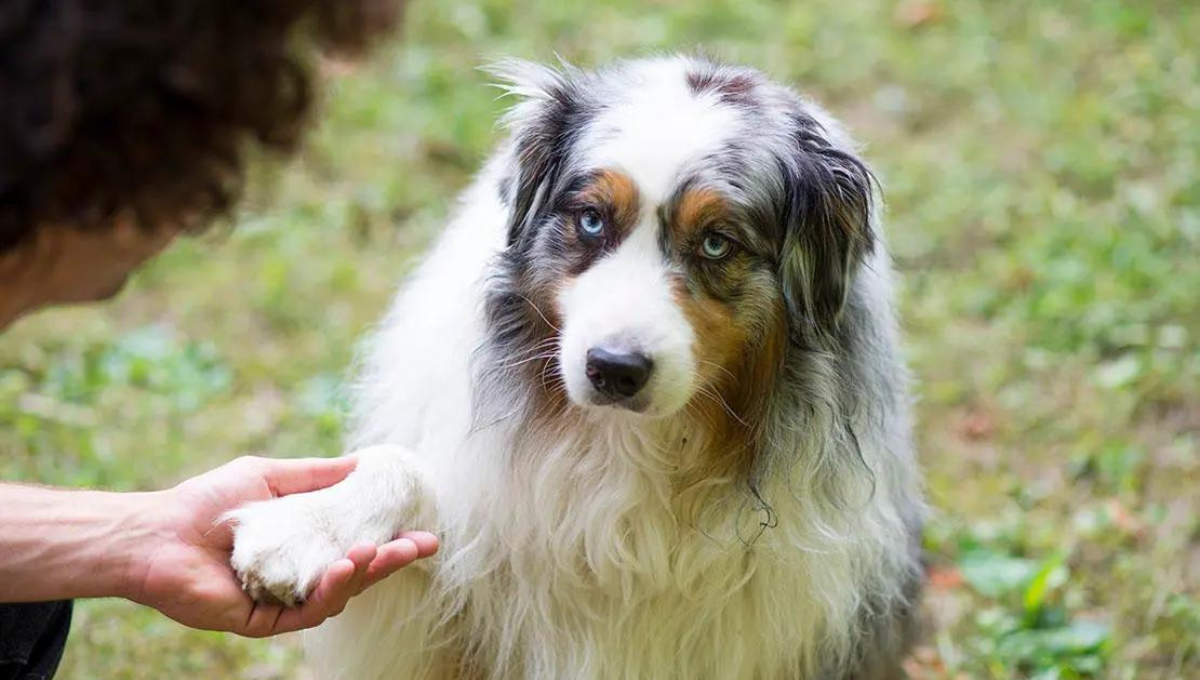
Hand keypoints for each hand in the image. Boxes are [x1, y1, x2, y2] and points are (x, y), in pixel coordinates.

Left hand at [123, 455, 437, 636]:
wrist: (155, 533)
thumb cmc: (207, 501)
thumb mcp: (272, 475)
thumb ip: (317, 475)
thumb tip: (363, 461)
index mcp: (304, 543)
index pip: (357, 544)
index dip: (392, 538)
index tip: (423, 527)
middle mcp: (298, 573)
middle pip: (357, 573)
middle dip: (393, 559)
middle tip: (423, 546)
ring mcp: (283, 600)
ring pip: (338, 595)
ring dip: (364, 573)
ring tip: (377, 551)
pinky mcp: (263, 621)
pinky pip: (307, 613)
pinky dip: (330, 591)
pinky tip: (343, 569)